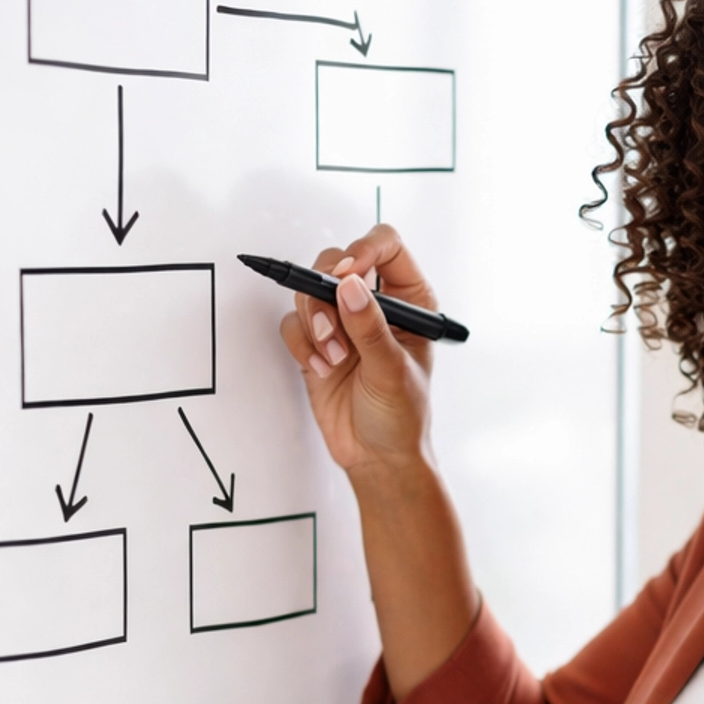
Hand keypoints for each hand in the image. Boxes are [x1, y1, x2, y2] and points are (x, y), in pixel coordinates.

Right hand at [278, 224, 433, 480]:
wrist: (378, 457)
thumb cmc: (402, 417)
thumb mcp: (392, 370)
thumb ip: (370, 327)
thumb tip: (349, 286)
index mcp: (410, 300)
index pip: (387, 246)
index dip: (364, 250)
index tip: (348, 275)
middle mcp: (374, 304)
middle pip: (337, 261)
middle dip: (326, 293)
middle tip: (332, 328)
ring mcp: (342, 322)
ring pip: (310, 290)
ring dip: (314, 322)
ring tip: (333, 357)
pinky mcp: (315, 342)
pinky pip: (293, 323)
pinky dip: (301, 343)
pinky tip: (321, 367)